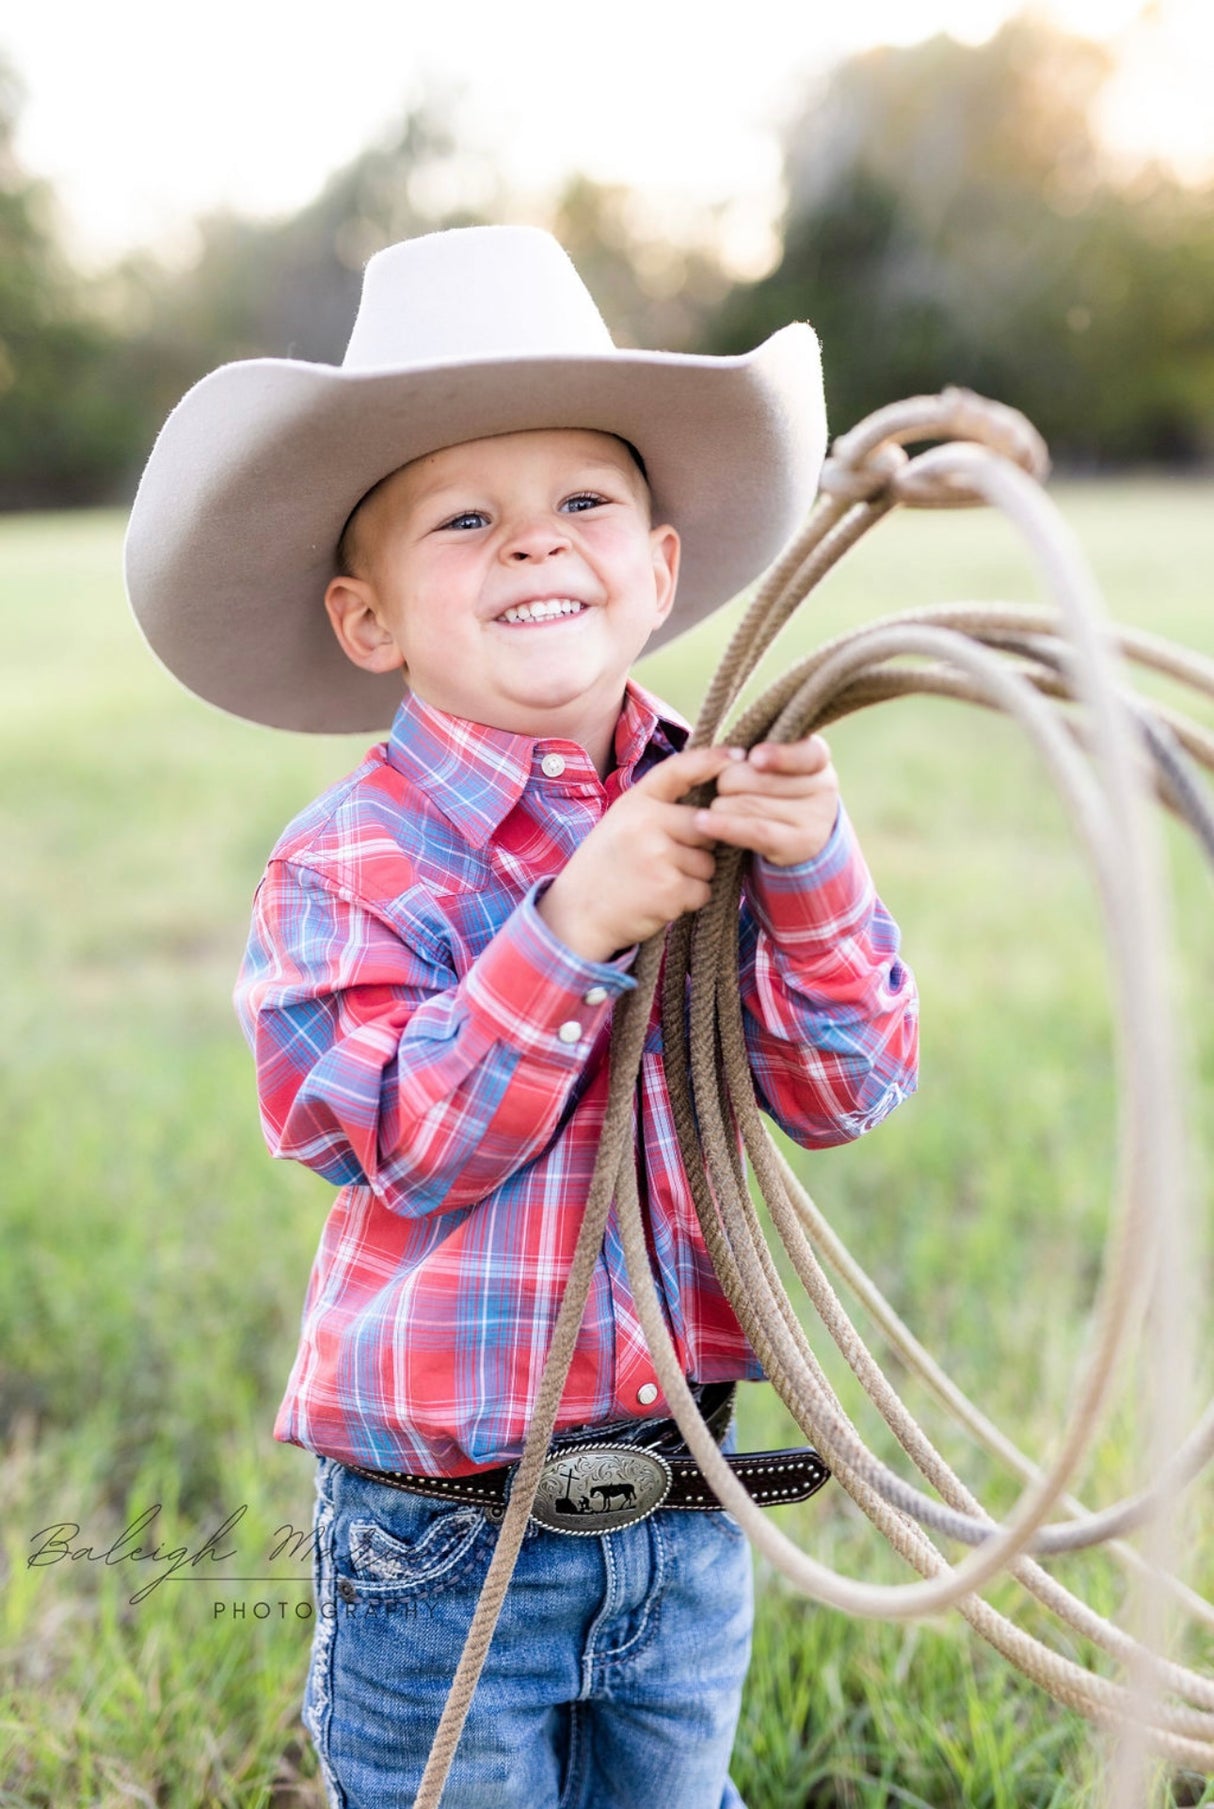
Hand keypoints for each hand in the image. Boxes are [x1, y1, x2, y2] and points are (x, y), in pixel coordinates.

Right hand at [537, 745, 740, 961]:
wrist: (577, 913)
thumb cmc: (606, 867)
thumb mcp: (622, 823)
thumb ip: (659, 809)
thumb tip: (714, 806)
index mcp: (635, 802)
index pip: (679, 770)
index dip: (712, 759)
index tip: (738, 754)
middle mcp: (647, 823)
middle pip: (707, 827)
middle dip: (699, 846)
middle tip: (664, 861)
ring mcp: (659, 856)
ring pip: (708, 863)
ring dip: (693, 876)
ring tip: (656, 881)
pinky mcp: (669, 889)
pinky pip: (703, 891)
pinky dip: (688, 900)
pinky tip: (659, 899)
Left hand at [694, 734, 838, 867]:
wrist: (797, 832)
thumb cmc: (773, 787)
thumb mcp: (771, 764)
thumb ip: (755, 754)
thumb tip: (726, 758)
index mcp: (817, 756)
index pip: (804, 752)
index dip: (779, 755)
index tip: (755, 758)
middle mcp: (824, 786)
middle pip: (762, 778)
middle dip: (730, 779)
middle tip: (722, 785)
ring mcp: (816, 818)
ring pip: (752, 804)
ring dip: (723, 803)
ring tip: (717, 804)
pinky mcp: (801, 844)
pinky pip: (755, 832)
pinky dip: (724, 825)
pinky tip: (703, 822)